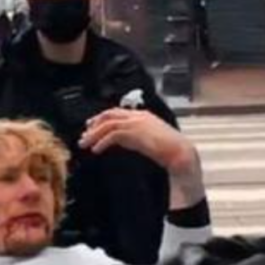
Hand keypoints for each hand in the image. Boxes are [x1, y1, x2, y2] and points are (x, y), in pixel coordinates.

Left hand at [79, 108, 195, 172]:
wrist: (179, 151)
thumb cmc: (170, 149)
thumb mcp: (151, 138)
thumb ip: (138, 136)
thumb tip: (125, 140)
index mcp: (142, 115)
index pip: (117, 112)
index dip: (102, 118)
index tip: (92, 126)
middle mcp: (137, 116)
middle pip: (109, 115)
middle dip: (94, 124)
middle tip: (85, 135)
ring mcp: (135, 123)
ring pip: (107, 125)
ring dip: (93, 135)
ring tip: (85, 144)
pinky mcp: (133, 133)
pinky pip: (111, 136)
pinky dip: (101, 143)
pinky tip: (96, 150)